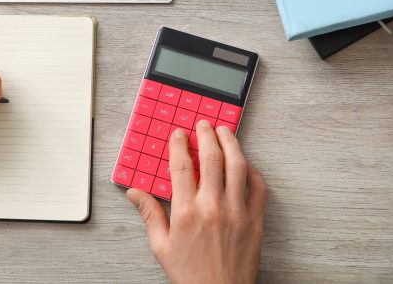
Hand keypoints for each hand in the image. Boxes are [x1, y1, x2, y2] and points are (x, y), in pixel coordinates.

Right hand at [126, 120, 267, 283]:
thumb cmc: (191, 274)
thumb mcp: (161, 246)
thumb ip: (149, 214)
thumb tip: (134, 192)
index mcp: (186, 212)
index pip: (181, 166)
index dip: (178, 145)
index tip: (178, 134)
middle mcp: (213, 208)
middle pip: (211, 159)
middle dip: (206, 135)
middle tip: (203, 125)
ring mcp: (237, 213)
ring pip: (237, 167)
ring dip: (231, 144)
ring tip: (225, 132)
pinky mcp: (255, 221)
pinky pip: (258, 188)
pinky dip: (253, 171)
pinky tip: (245, 163)